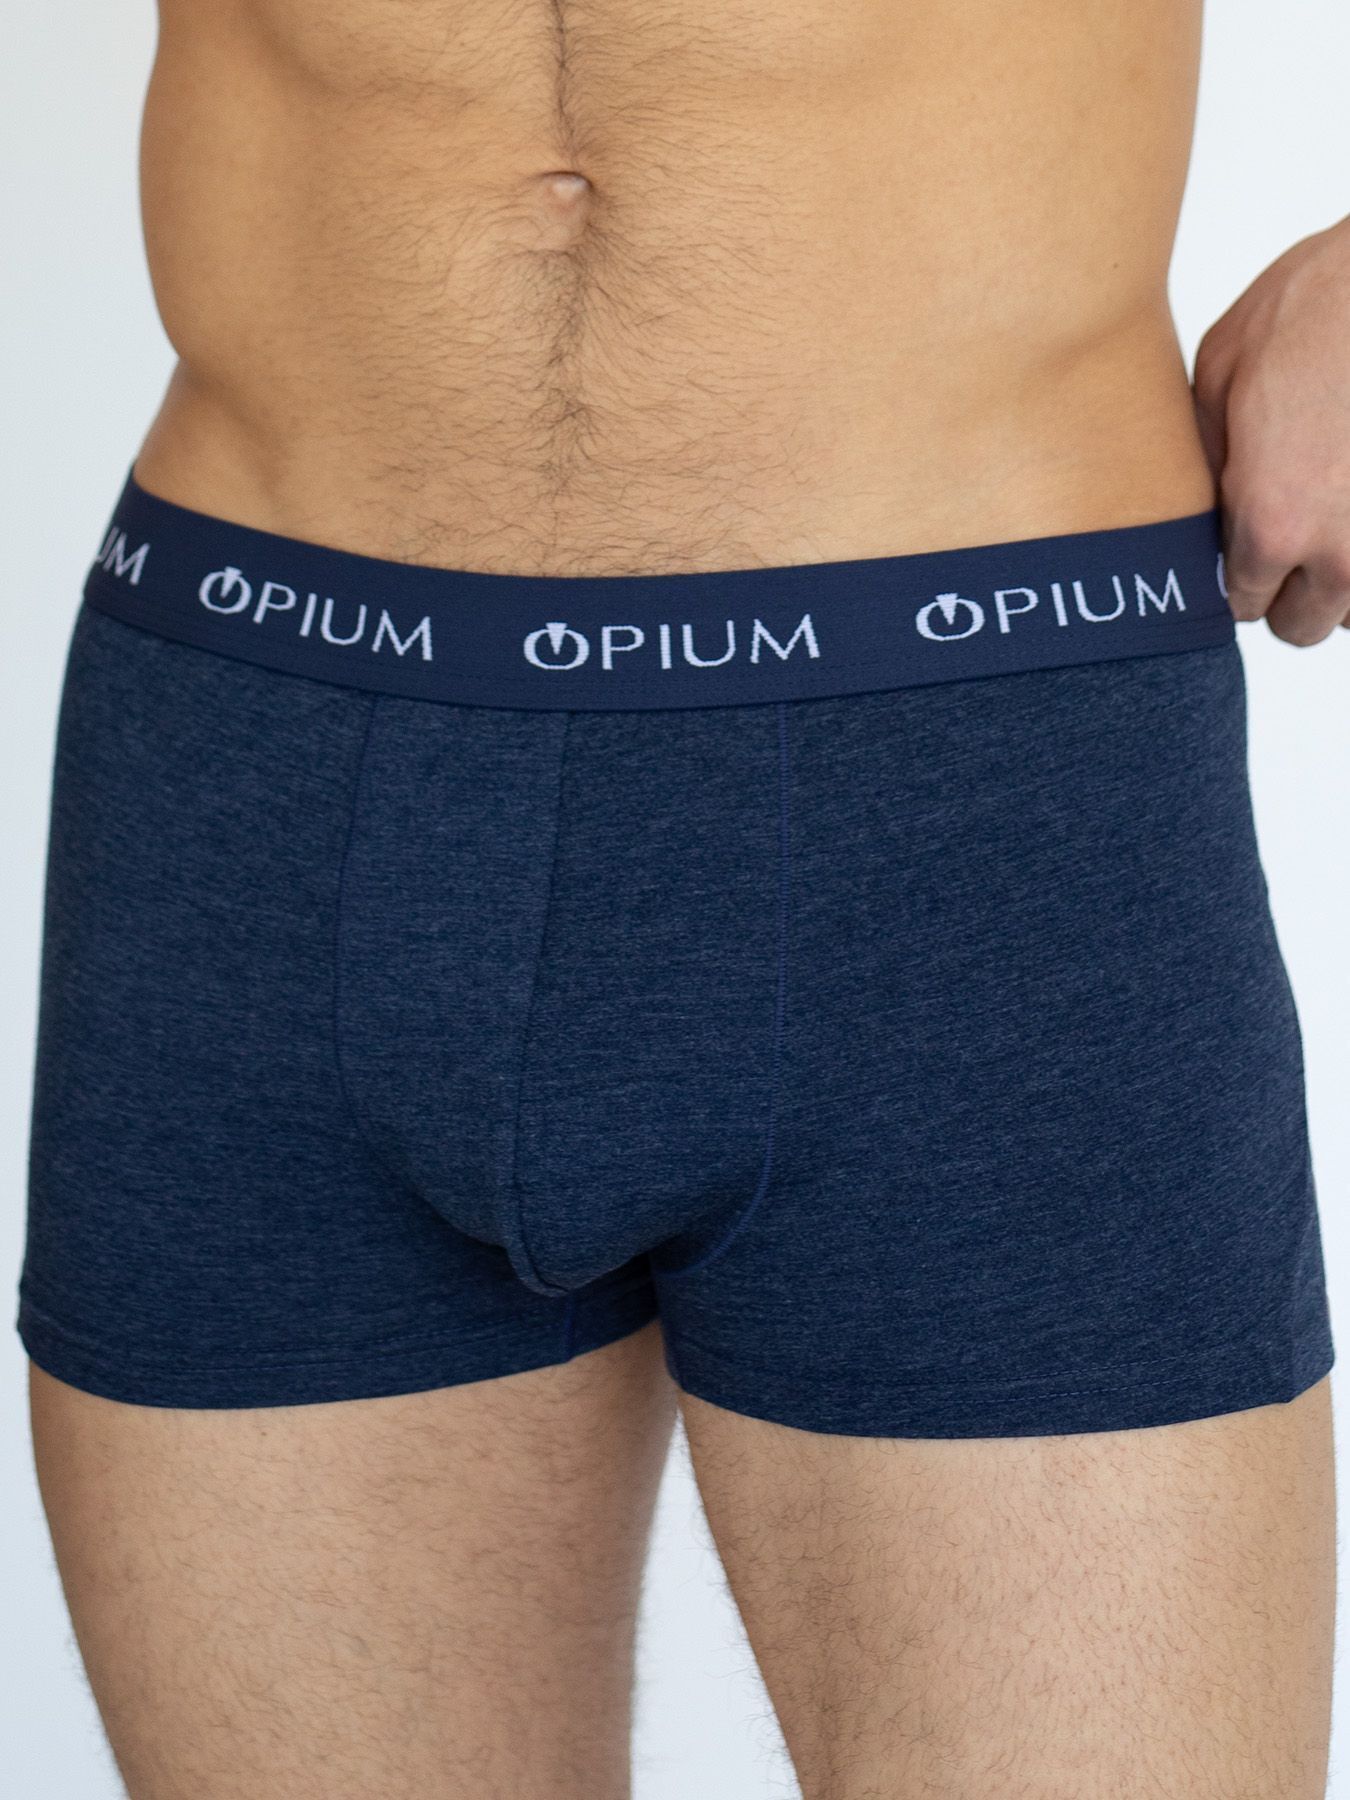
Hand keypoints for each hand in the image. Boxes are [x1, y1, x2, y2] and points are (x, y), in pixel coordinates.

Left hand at [1192, 217, 1349, 644]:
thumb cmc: (1310, 308)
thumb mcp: (1220, 376)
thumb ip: (1207, 462)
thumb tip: (1204, 510)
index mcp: (1271, 523)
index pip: (1242, 605)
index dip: (1241, 576)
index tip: (1247, 546)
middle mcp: (1341, 550)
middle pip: (1303, 626)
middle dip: (1291, 591)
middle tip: (1292, 537)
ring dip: (1344, 578)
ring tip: (1333, 512)